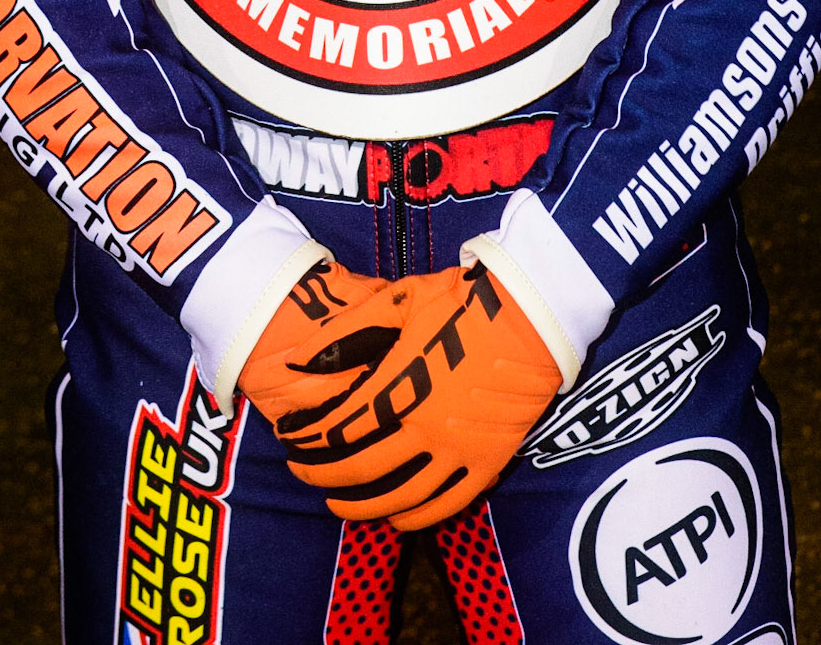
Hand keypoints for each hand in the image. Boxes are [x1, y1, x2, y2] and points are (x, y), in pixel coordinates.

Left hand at [243, 262, 560, 530]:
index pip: (338, 428)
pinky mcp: (486, 464)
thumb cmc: (462, 301)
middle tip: (302, 471)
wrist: (530, 316)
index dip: (308, 440)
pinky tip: (397, 518)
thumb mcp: (399, 302)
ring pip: (399, 496)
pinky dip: (417, 518)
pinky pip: (446, 505)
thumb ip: (347, 331)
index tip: (290, 442)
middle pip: (360, 468)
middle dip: (322, 474)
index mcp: (398, 387)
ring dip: (361, 506)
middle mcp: (423, 428)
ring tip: (337, 504)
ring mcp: (456, 452)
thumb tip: (297, 359)